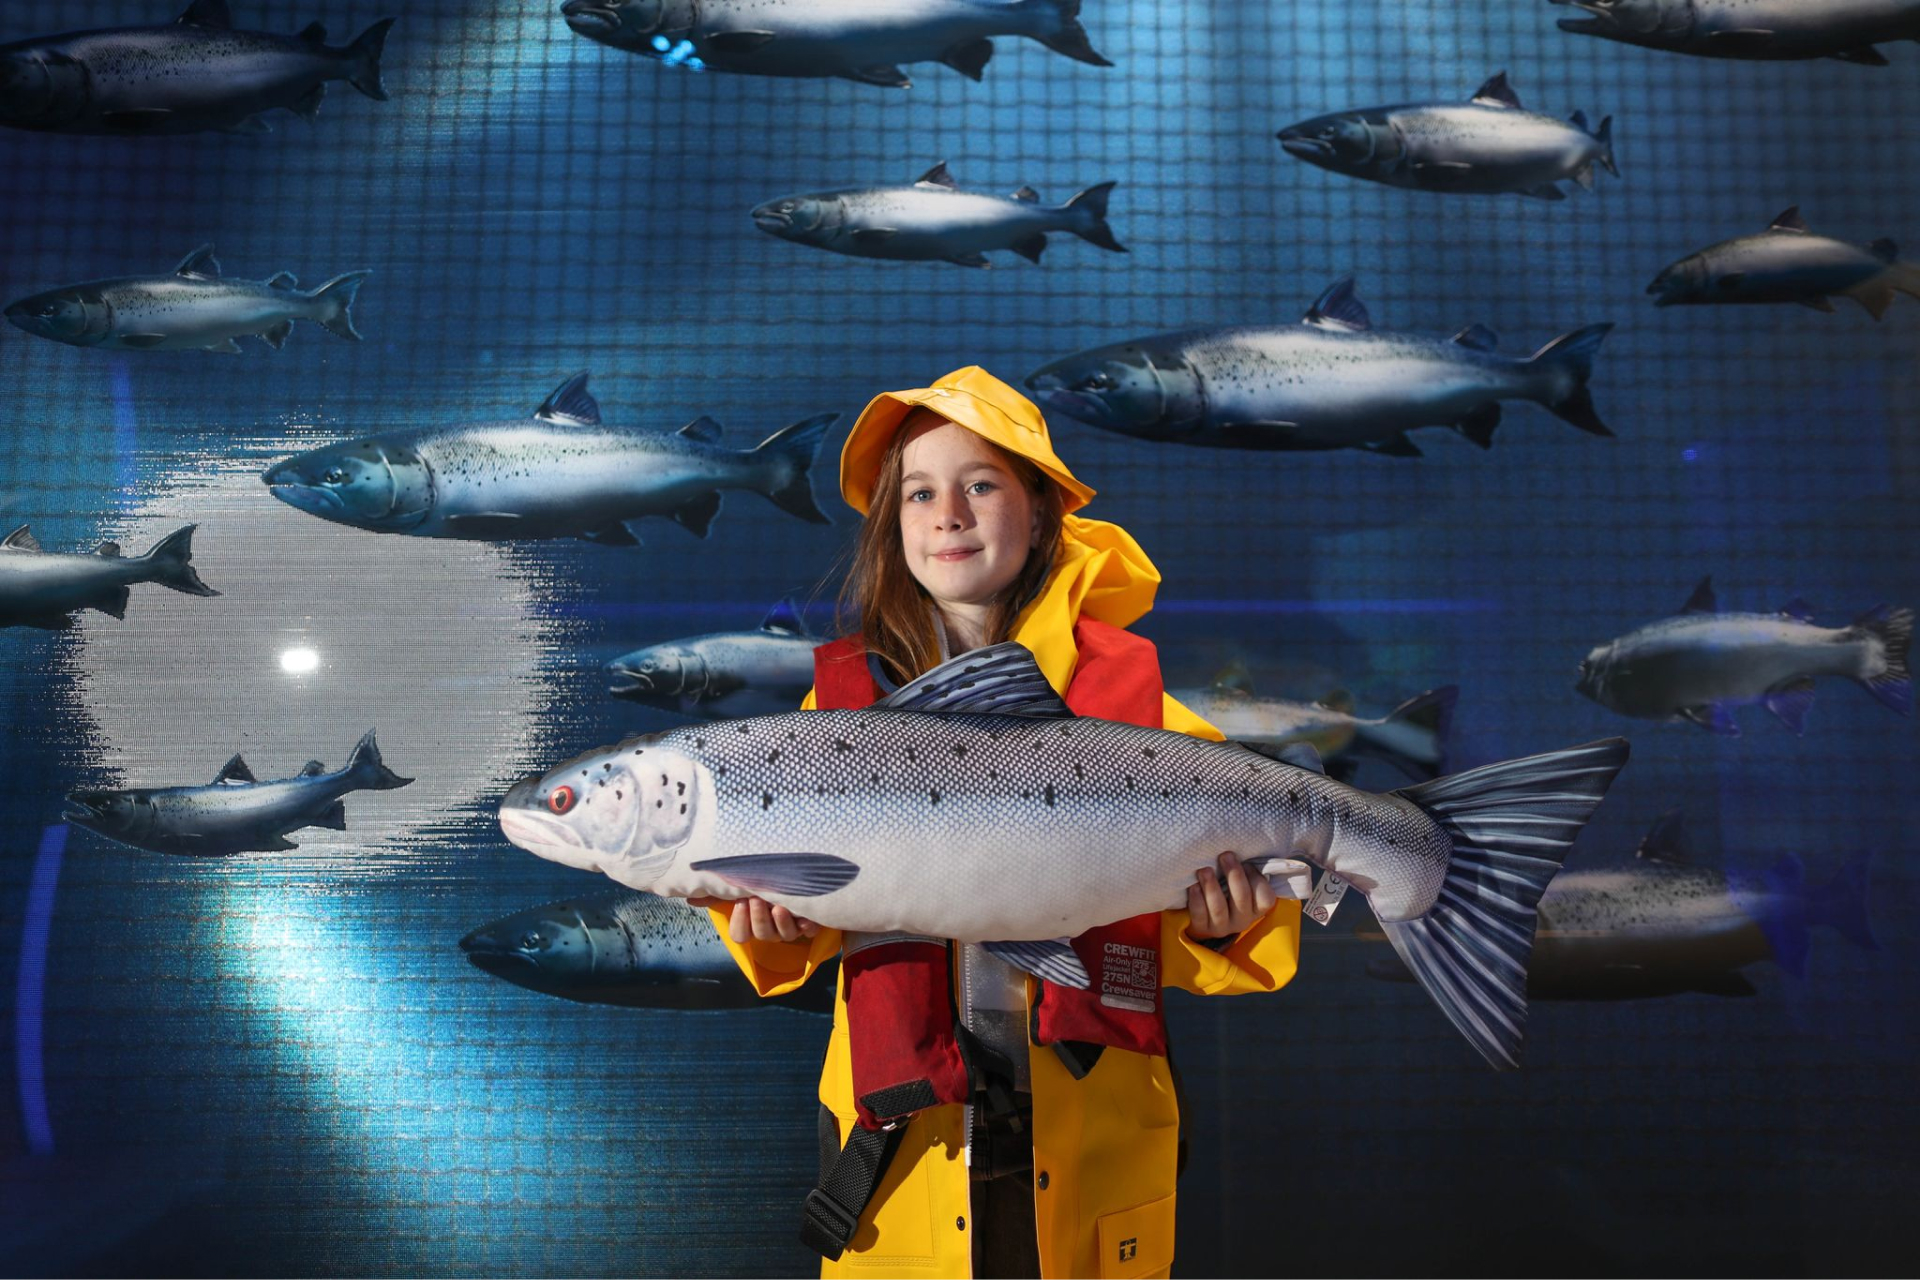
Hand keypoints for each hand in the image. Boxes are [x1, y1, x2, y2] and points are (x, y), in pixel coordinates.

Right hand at [688, 894, 820, 943]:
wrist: (792, 878)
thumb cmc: (760, 884)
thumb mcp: (738, 887)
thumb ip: (716, 893)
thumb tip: (690, 898)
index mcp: (751, 923)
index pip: (740, 935)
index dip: (740, 922)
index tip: (740, 902)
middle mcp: (770, 929)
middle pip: (762, 935)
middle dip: (759, 918)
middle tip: (757, 899)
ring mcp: (790, 928)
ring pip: (785, 935)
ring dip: (781, 923)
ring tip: (778, 907)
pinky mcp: (810, 924)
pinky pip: (809, 931)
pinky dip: (807, 925)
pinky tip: (805, 916)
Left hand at [1185, 852, 1275, 940]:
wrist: (1205, 917)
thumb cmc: (1227, 890)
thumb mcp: (1241, 884)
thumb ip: (1246, 871)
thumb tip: (1242, 848)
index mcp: (1256, 908)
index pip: (1266, 898)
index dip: (1257, 879)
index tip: (1246, 863)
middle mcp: (1242, 920)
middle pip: (1241, 898)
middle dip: (1234, 875)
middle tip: (1225, 855)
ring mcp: (1222, 927)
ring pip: (1218, 908)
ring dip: (1212, 887)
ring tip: (1204, 870)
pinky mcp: (1203, 929)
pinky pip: (1200, 915)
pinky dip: (1197, 900)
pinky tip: (1194, 887)